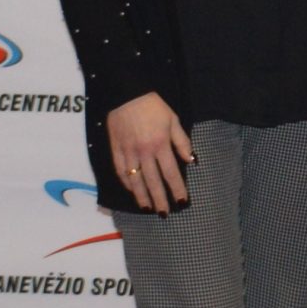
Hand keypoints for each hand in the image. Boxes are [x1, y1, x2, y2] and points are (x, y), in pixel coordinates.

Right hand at [107, 92, 194, 212]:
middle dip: (159, 199)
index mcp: (160, 144)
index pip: (171, 173)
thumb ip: (182, 142)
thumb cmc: (153, 106)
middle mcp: (144, 152)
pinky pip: (120, 170)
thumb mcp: (173, 120)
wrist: (126, 93)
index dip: (177, 189)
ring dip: (141, 196)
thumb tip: (191, 160)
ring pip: (135, 180)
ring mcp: (128, 152)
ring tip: (147, 207)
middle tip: (163, 213)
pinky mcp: (115, 149)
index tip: (182, 202)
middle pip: (152, 181)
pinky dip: (126, 182)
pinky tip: (131, 190)